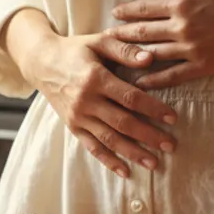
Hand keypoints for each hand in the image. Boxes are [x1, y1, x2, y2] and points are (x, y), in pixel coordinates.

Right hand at [22, 31, 178, 179]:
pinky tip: (125, 172)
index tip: (173, 118)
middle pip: (123, 122)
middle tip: (170, 145)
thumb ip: (125, 50)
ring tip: (154, 163)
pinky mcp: (72, 126)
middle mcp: (86, 101)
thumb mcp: (98, 42)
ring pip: (109, 139)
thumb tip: (150, 59)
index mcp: (95, 78)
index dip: (153, 109)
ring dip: (132, 153)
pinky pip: (92, 147)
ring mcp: (78, 116)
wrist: (41, 62)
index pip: (130, 98)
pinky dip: (108, 161)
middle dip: (149, 136)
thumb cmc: (75, 50)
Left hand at [107, 0, 213, 89]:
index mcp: (181, 3)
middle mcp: (181, 27)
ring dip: (131, 55)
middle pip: (143, 32)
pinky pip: (173, 75)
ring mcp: (190, 48)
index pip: (145, 8)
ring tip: (115, 58)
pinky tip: (140, 82)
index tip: (114, 14)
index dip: (127, 11)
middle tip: (105, 37)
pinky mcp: (202, 66)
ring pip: (153, 53)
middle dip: (122, 34)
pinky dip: (154, 79)